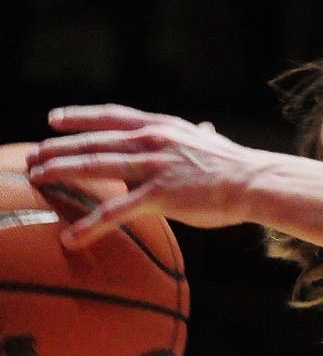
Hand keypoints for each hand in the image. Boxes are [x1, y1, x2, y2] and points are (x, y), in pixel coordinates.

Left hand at [26, 105, 275, 246]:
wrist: (255, 182)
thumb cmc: (239, 168)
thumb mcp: (213, 143)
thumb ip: (202, 135)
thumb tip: (207, 128)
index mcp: (161, 127)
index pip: (111, 118)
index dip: (80, 117)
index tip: (55, 119)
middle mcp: (151, 140)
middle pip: (94, 141)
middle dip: (58, 148)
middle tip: (33, 157)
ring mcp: (152, 167)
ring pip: (95, 166)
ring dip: (61, 172)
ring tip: (36, 179)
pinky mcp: (159, 196)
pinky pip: (115, 212)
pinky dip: (90, 225)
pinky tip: (71, 237)